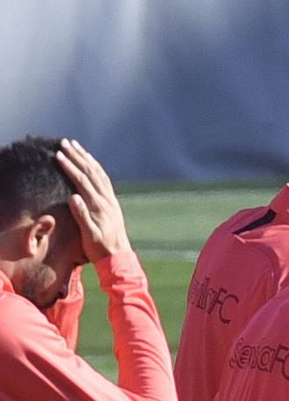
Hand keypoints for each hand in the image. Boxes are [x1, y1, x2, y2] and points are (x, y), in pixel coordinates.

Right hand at [54, 139, 129, 260]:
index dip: (70, 167)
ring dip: (86, 158)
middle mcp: (107, 200)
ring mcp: (111, 200)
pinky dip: (96, 168)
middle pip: (91, 172)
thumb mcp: (89, 235)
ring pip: (99, 173)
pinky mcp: (112, 203)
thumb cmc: (100, 248)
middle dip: (77, 156)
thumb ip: (81, 216)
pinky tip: (90, 162)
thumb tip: (73, 197)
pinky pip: (104, 180)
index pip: (83, 181)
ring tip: (76, 146)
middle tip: (64, 142)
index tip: (58, 155)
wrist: (119, 257)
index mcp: (99, 206)